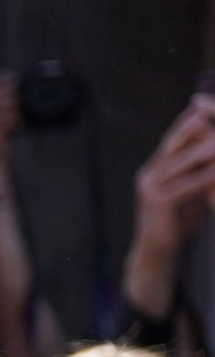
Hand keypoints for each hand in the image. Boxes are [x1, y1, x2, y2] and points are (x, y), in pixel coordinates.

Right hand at [126, 97, 214, 319]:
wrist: (156, 251)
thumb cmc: (176, 221)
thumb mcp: (185, 191)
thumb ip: (193, 173)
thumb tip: (210, 154)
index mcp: (153, 169)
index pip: (171, 139)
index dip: (187, 122)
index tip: (202, 106)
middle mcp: (148, 175)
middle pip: (174, 144)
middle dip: (194, 128)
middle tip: (211, 116)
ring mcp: (150, 188)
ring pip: (181, 162)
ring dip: (204, 150)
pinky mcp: (157, 202)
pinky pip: (186, 185)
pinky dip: (204, 177)